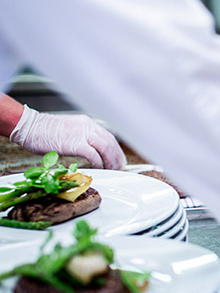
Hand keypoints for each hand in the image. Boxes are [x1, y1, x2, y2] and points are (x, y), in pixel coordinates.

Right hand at [9, 106, 125, 168]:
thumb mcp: (69, 130)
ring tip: (112, 170)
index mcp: (86, 123)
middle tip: (119, 167)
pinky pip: (93, 155)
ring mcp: (82, 134)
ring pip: (106, 148)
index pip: (108, 136)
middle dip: (117, 157)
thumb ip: (82, 137)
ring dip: (111, 161)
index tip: (118, 159)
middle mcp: (87, 126)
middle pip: (110, 142)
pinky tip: (99, 168)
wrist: (28, 126)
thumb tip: (91, 150)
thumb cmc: (43, 131)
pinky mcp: (75, 143)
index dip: (116, 150)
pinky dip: (99, 163)